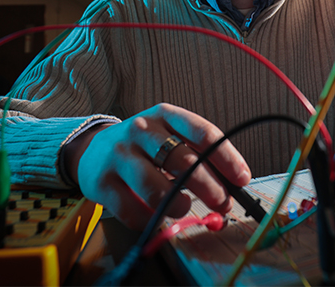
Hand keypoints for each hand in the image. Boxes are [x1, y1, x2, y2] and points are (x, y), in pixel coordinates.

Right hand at [63, 103, 250, 230]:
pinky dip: (150, 219)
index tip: (242, 179)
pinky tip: (157, 217)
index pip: (203, 132)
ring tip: (184, 209)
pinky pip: (131, 208)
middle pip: (183, 160)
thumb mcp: (169, 137)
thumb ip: (197, 155)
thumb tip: (233, 185)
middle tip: (222, 203)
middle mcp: (141, 130)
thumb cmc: (144, 147)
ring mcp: (119, 154)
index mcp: (164, 115)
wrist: (91, 150)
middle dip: (209, 187)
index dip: (227, 157)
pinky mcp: (101, 181)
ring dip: (177, 203)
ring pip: (154, 186)